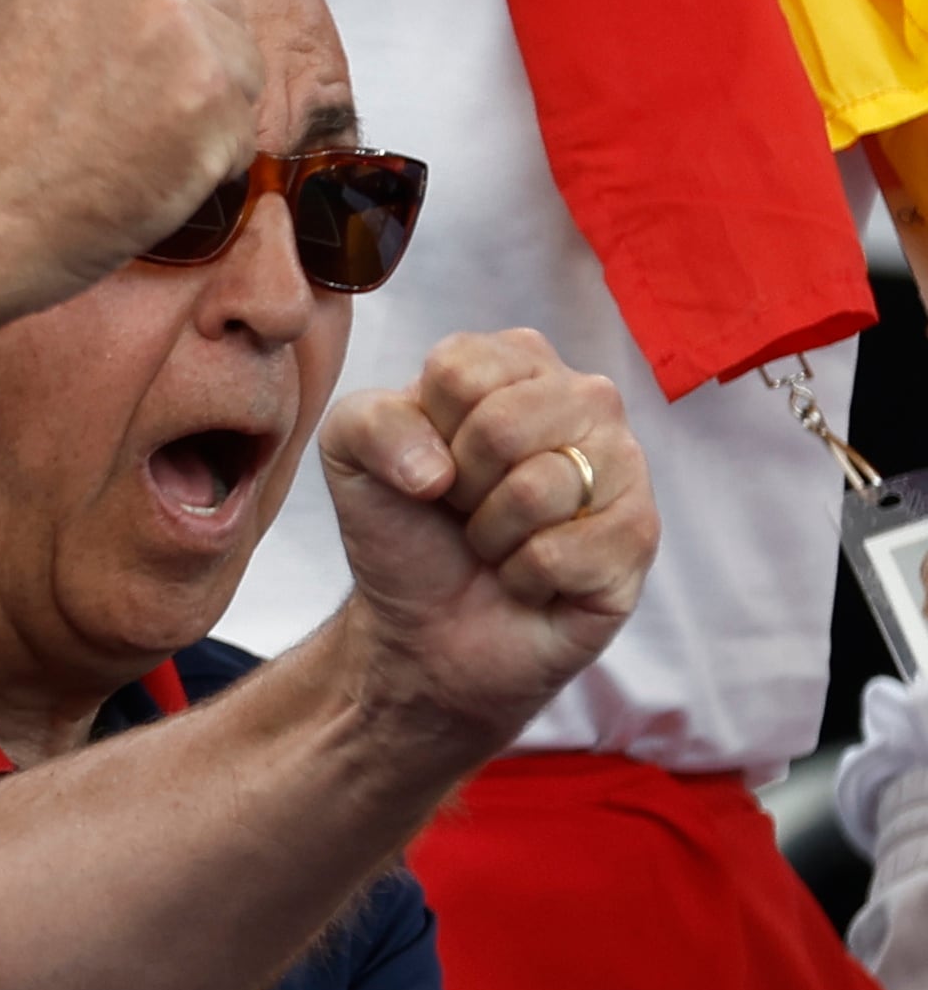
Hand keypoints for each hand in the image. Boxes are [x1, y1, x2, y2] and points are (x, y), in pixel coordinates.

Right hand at [0, 0, 264, 345]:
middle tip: (127, 123)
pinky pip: (241, 134)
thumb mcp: (10, 11)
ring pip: (239, 69)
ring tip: (129, 153)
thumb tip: (152, 2)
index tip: (118, 73)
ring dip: (200, 118)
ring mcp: (178, 22)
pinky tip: (142, 179)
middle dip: (187, 69)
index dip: (151, 32)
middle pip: (214, 8)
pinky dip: (206, 168)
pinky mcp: (212, 91)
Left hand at [318, 329, 656, 749]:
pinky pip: (561, 552)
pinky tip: (530, 578)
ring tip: (498, 542)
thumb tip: (435, 470)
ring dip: (492, 535)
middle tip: (465, 508)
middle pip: (503, 425)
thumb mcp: (350, 455)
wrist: (427, 627)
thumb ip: (368, 422)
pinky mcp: (638, 537)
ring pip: (538, 488)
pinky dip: (523, 578)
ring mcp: (623, 466)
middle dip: (461, 485)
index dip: (426, 430)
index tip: (431, 463)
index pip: (460, 370)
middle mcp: (583, 400)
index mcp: (516, 362)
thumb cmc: (404, 527)